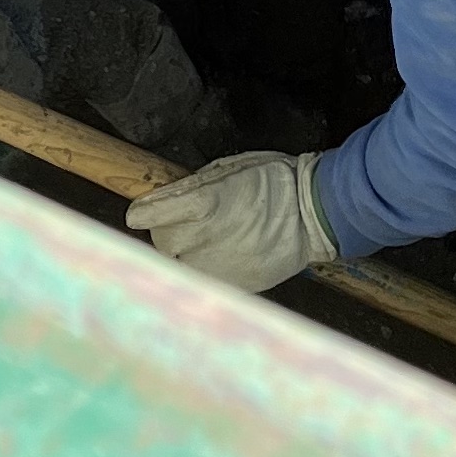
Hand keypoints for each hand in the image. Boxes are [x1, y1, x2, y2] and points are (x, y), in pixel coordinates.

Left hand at [126, 147, 337, 292]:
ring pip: (177, 267)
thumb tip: (165, 198)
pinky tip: (219, 257)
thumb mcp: (232, 169)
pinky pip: (201, 281)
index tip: (141, 212)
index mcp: (204, 204)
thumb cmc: (275, 183)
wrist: (314, 216)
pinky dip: (203, 271)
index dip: (144, 211)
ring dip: (182, 255)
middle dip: (166, 232)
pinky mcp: (230, 287)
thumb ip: (194, 185)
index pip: (150, 214)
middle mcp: (203, 240)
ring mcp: (216, 268)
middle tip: (184, 223)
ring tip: (202, 243)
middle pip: (161, 243)